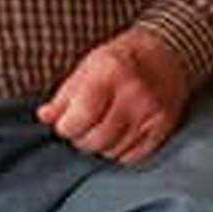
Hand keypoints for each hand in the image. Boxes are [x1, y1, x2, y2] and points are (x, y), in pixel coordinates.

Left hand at [38, 25, 191, 164]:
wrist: (167, 54)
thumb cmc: (120, 60)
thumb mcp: (88, 66)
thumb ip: (65, 95)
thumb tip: (45, 117)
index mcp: (111, 71)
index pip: (81, 116)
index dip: (66, 127)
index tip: (65, 123)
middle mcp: (134, 93)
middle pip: (96, 139)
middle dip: (81, 138)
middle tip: (82, 127)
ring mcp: (152, 112)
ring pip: (112, 151)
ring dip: (100, 145)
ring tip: (102, 126)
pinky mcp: (164, 128)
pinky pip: (131, 157)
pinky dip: (119, 150)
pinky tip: (120, 133)